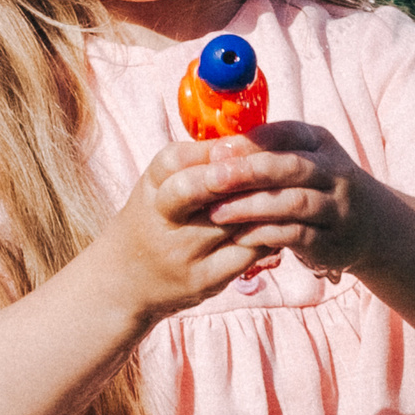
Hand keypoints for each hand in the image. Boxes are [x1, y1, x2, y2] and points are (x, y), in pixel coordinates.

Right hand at [97, 141, 317, 320]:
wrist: (124, 280)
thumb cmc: (157, 218)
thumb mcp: (163, 183)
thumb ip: (201, 159)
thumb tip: (256, 133)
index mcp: (152, 185)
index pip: (179, 160)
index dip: (218, 151)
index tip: (248, 145)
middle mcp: (162, 217)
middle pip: (193, 188)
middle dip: (232, 175)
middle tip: (270, 166)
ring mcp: (181, 251)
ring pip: (232, 220)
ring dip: (263, 203)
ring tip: (290, 190)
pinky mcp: (202, 279)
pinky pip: (246, 252)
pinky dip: (269, 235)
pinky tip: (283, 223)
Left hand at [182, 121, 391, 280]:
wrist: (373, 225)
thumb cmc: (321, 186)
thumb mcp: (306, 158)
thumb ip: (269, 152)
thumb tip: (214, 149)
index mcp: (321, 143)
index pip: (287, 134)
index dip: (250, 142)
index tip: (215, 151)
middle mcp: (334, 172)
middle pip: (290, 166)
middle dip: (248, 171)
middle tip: (211, 179)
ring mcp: (337, 208)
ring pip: (293, 202)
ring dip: (251, 207)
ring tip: (216, 212)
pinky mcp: (332, 241)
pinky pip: (297, 236)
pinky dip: (265, 235)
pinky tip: (239, 236)